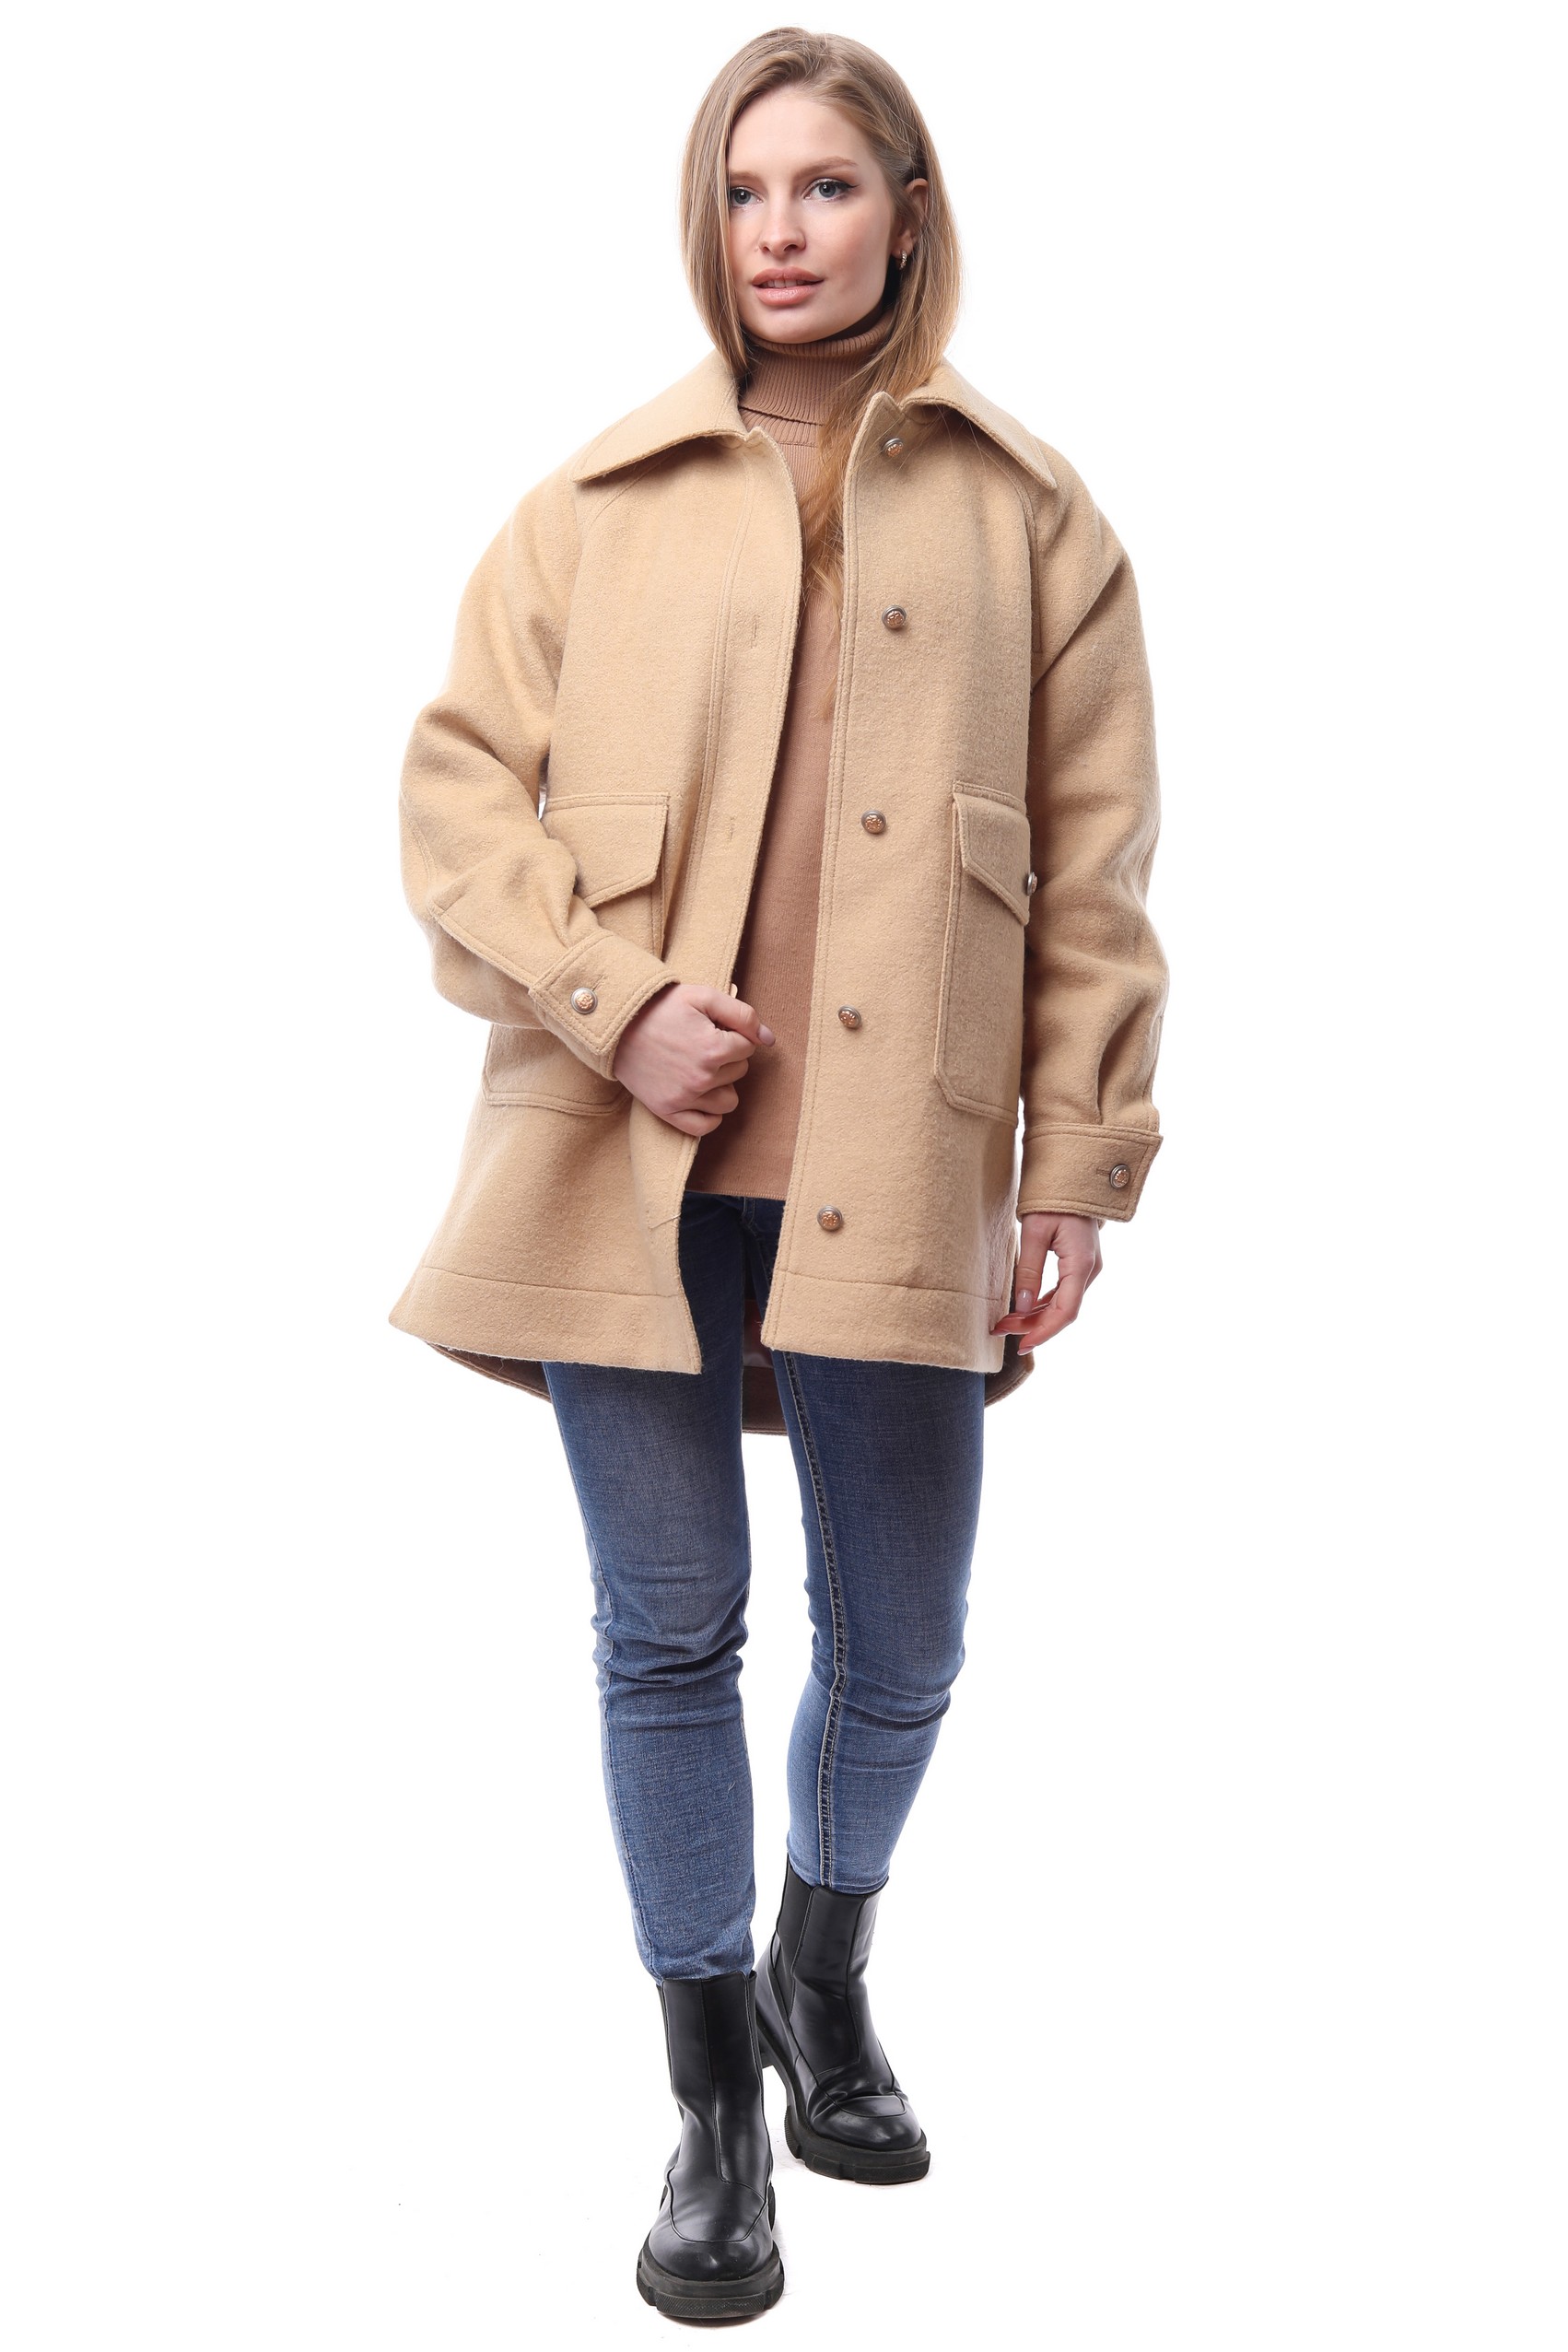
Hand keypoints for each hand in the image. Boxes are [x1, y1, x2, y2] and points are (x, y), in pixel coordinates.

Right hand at [611, 983, 774, 1136]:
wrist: (616, 1024)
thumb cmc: (661, 1007)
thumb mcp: (703, 997)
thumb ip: (742, 1014)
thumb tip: (769, 1039)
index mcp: (713, 1049)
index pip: (748, 1047)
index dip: (733, 1034)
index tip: (711, 1027)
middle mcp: (702, 1078)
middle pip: (739, 1072)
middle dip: (727, 1057)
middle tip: (701, 1042)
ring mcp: (684, 1098)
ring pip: (729, 1101)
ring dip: (722, 1085)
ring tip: (702, 1068)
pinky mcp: (667, 1111)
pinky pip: (704, 1126)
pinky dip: (709, 1115)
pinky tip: (702, 1096)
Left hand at [990, 1211, 1102, 1351]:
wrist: (1073, 1177)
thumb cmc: (1054, 1198)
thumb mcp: (1034, 1231)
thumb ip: (1028, 1270)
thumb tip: (1021, 1306)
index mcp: (1081, 1263)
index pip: (1065, 1311)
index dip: (1043, 1332)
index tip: (1021, 1345)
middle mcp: (1089, 1270)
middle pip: (1062, 1311)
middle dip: (1032, 1325)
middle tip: (999, 1330)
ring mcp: (1086, 1268)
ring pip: (1061, 1304)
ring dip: (1034, 1316)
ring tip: (1005, 1322)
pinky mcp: (1079, 1264)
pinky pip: (1062, 1292)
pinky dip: (1041, 1304)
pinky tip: (1021, 1309)